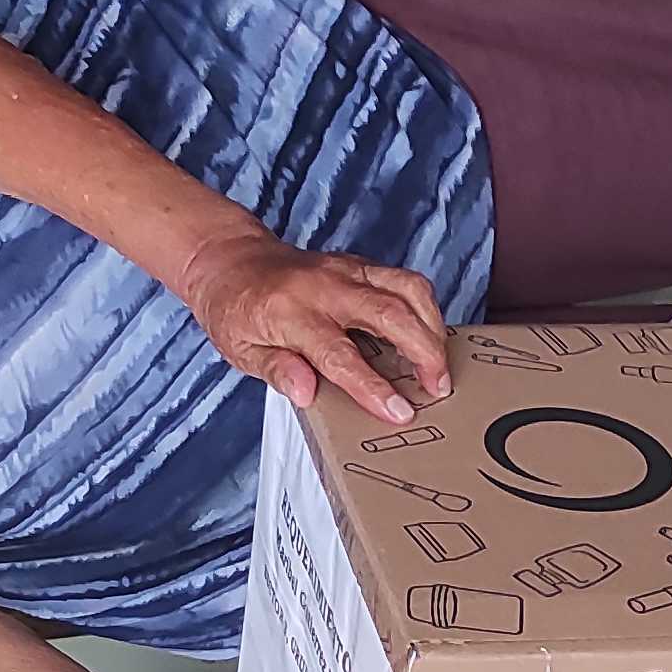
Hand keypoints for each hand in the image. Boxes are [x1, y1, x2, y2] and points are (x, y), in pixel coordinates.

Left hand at [176, 234, 453, 424]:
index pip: (339, 356)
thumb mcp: (240, 349)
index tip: (399, 412)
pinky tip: (427, 334)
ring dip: (433, 326)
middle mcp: (324, 288)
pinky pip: (403, 280)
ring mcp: (346, 271)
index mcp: (290, 313)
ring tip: (440, 363)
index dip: (373, 388)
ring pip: (408, 288)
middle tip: (438, 388)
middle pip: (390, 314)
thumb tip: (307, 393)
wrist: (231, 260)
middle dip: (423, 353)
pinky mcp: (359, 265)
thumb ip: (276, 370)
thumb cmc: (234, 308)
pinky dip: (424, 307)